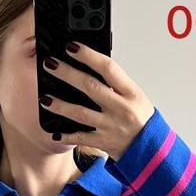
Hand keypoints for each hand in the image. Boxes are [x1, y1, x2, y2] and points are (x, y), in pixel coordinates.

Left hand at [40, 41, 154, 161]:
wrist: (150, 148)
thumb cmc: (141, 118)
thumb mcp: (134, 96)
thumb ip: (116, 84)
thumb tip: (90, 65)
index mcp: (130, 92)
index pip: (108, 68)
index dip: (88, 56)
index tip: (71, 47)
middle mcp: (121, 108)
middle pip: (90, 87)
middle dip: (67, 74)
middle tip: (50, 64)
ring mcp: (111, 126)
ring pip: (81, 113)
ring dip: (60, 106)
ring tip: (44, 98)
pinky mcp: (104, 142)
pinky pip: (81, 139)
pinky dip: (66, 136)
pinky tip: (54, 132)